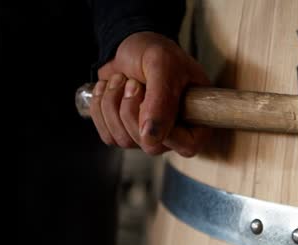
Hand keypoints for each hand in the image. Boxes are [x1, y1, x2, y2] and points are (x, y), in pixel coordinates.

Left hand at [89, 31, 210, 156]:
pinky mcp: (125, 132)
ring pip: (123, 140)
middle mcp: (175, 134)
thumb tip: (151, 137)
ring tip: (122, 81)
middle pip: (150, 145)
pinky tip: (109, 89)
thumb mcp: (164, 67)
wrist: (132, 46)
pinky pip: (107, 135)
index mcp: (197, 120)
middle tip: (134, 83)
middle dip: (132, 109)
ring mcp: (149, 135)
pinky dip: (100, 108)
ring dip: (113, 104)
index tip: (148, 94)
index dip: (164, 126)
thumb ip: (161, 101)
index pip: (186, 144)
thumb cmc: (157, 52)